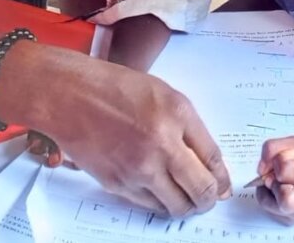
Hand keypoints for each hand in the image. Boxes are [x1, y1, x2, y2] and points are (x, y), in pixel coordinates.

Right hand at [16, 48, 231, 217]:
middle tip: (209, 198)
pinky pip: (149, 205)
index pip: (214, 159)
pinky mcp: (117, 183)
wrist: (69, 95)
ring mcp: (138, 167)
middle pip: (202, 190)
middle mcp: (161, 143)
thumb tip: (207, 162)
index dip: (223, 178)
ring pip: (177, 206)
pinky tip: (157, 191)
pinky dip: (159, 203)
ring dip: (185, 206)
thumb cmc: (113, 88)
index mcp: (177, 114)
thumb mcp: (163, 94)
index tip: (224, 185)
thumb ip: (188, 127)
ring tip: (183, 197)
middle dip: (210, 199)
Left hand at [255, 137, 293, 224]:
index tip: (282, 162)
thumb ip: (274, 148)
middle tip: (278, 176)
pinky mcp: (292, 221)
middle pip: (284, 199)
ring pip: (272, 206)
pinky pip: (268, 211)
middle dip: (275, 183)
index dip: (278, 163)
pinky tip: (276, 191)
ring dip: (268, 191)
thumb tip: (261, 169)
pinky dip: (267, 198)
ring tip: (277, 182)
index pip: (286, 170)